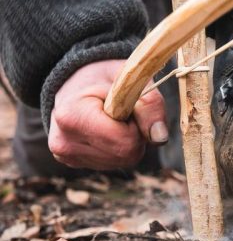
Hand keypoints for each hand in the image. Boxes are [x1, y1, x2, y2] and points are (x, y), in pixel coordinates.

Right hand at [48, 60, 167, 169]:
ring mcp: (67, 156)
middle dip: (136, 135)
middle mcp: (64, 141)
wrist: (78, 81)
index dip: (138, 125)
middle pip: (126, 155)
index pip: (124, 141)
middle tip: (125, 113)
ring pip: (122, 161)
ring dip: (129, 141)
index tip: (128, 107)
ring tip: (115, 120)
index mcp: (73, 116)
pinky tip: (108, 131)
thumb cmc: (106, 77)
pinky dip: (120, 148)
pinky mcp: (73, 162)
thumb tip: (160, 138)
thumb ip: (150, 104)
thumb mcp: (131, 79)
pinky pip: (114, 163)